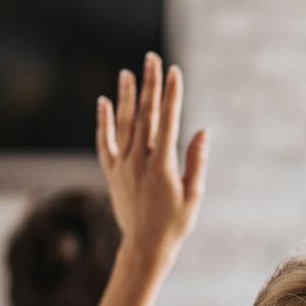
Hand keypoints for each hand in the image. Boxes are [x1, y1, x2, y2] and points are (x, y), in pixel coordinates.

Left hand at [97, 53, 207, 261]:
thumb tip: (202, 131)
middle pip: (145, 115)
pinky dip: (104, 122)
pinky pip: (105, 142)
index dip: (172, 95)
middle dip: (149, 85)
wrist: (145, 246)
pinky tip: (104, 102)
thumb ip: (197, 162)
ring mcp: (122, 166)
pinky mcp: (111, 173)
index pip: (168, 121)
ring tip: (127, 72)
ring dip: (126, 96)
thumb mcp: (194, 195)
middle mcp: (139, 162)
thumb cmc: (175, 223)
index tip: (175, 72)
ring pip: (123, 124)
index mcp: (162, 166)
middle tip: (152, 59)